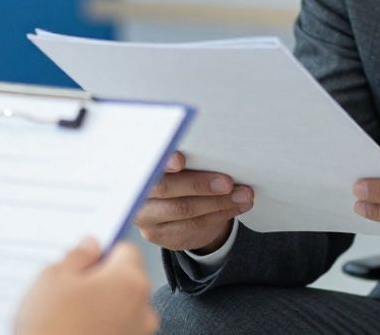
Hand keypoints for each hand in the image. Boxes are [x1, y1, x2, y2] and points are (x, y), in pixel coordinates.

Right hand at [14, 239, 157, 334]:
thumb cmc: (51, 327)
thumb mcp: (53, 278)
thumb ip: (77, 256)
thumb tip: (90, 246)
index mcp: (129, 281)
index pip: (126, 250)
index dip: (102, 253)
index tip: (84, 261)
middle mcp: (143, 309)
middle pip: (126, 281)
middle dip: (102, 283)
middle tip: (70, 293)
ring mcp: (138, 334)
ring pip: (122, 309)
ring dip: (103, 308)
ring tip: (71, 318)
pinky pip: (119, 330)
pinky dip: (104, 329)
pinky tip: (78, 332)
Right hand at [134, 151, 252, 253]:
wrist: (174, 210)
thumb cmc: (179, 175)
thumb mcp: (178, 162)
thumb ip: (184, 155)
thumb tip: (212, 144)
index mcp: (136, 167)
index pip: (147, 163)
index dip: (162, 161)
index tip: (180, 159)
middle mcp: (137, 194)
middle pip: (166, 188)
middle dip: (199, 184)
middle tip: (227, 182)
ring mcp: (147, 219)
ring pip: (185, 210)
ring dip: (220, 202)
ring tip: (243, 194)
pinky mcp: (163, 236)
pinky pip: (196, 225)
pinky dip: (222, 214)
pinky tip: (238, 205)